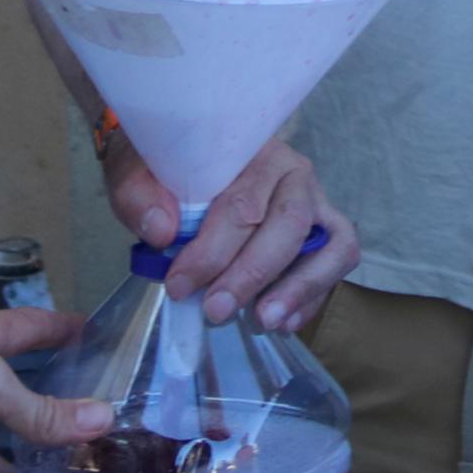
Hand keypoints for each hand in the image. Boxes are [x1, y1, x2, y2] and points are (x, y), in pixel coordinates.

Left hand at [108, 136, 355, 333]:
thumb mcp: (134, 171)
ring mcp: (316, 201)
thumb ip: (139, 195)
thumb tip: (162, 232)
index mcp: (251, 151)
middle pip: (289, 223)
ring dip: (301, 286)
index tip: (179, 286)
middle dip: (253, 273)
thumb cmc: (165, 168)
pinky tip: (282, 322)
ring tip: (264, 320)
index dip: (212, 251)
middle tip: (216, 310)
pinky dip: (314, 294)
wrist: (182, 158)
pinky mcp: (325, 230)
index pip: (242, 203)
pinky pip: (338, 260)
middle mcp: (293, 172)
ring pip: (330, 242)